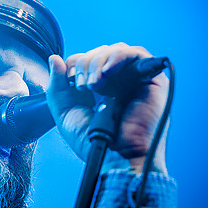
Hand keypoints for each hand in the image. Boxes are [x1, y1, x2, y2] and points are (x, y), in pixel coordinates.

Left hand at [46, 43, 168, 174]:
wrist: (113, 157)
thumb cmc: (92, 141)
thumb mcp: (65, 111)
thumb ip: (57, 85)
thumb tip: (54, 58)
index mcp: (100, 88)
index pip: (87, 60)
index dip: (76, 64)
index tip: (70, 81)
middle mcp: (118, 82)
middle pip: (101, 53)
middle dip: (86, 64)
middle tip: (83, 87)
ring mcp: (135, 80)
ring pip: (116, 51)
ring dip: (99, 62)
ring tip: (93, 83)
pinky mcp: (152, 80)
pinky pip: (137, 54)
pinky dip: (118, 56)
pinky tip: (107, 72)